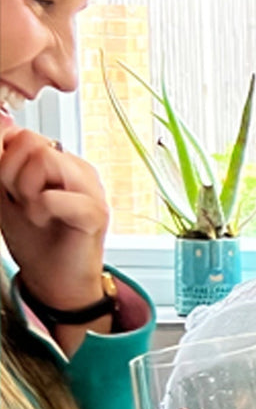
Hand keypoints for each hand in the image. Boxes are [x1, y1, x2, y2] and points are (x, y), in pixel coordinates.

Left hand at [0, 125, 110, 309]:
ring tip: (34, 211)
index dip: (4, 158)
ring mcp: (92, 189)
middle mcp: (79, 170)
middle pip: (32, 141)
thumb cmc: (33, 239)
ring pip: (45, 160)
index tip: (9, 187)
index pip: (22, 134)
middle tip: (22, 201)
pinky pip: (54, 196)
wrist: (53, 281)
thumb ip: (1, 162)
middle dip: (11, 172)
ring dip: (26, 189)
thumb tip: (4, 127)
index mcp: (61, 162)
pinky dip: (40, 210)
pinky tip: (44, 222)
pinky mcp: (95, 213)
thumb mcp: (5, 193)